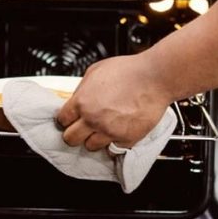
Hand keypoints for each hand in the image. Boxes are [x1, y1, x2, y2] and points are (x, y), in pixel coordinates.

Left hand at [56, 54, 174, 150]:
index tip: (69, 120)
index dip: (65, 119)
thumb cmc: (130, 71)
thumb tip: (77, 98)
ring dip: (94, 139)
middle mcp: (93, 119)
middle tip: (81, 129)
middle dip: (74, 134)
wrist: (155, 77)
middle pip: (71, 139)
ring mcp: (109, 131)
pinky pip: (113, 147)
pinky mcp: (126, 139)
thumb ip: (82, 88)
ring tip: (102, 128)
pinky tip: (118, 129)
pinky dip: (114, 141)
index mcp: (82, 101)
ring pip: (90, 146)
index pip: (62, 120)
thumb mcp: (96, 71)